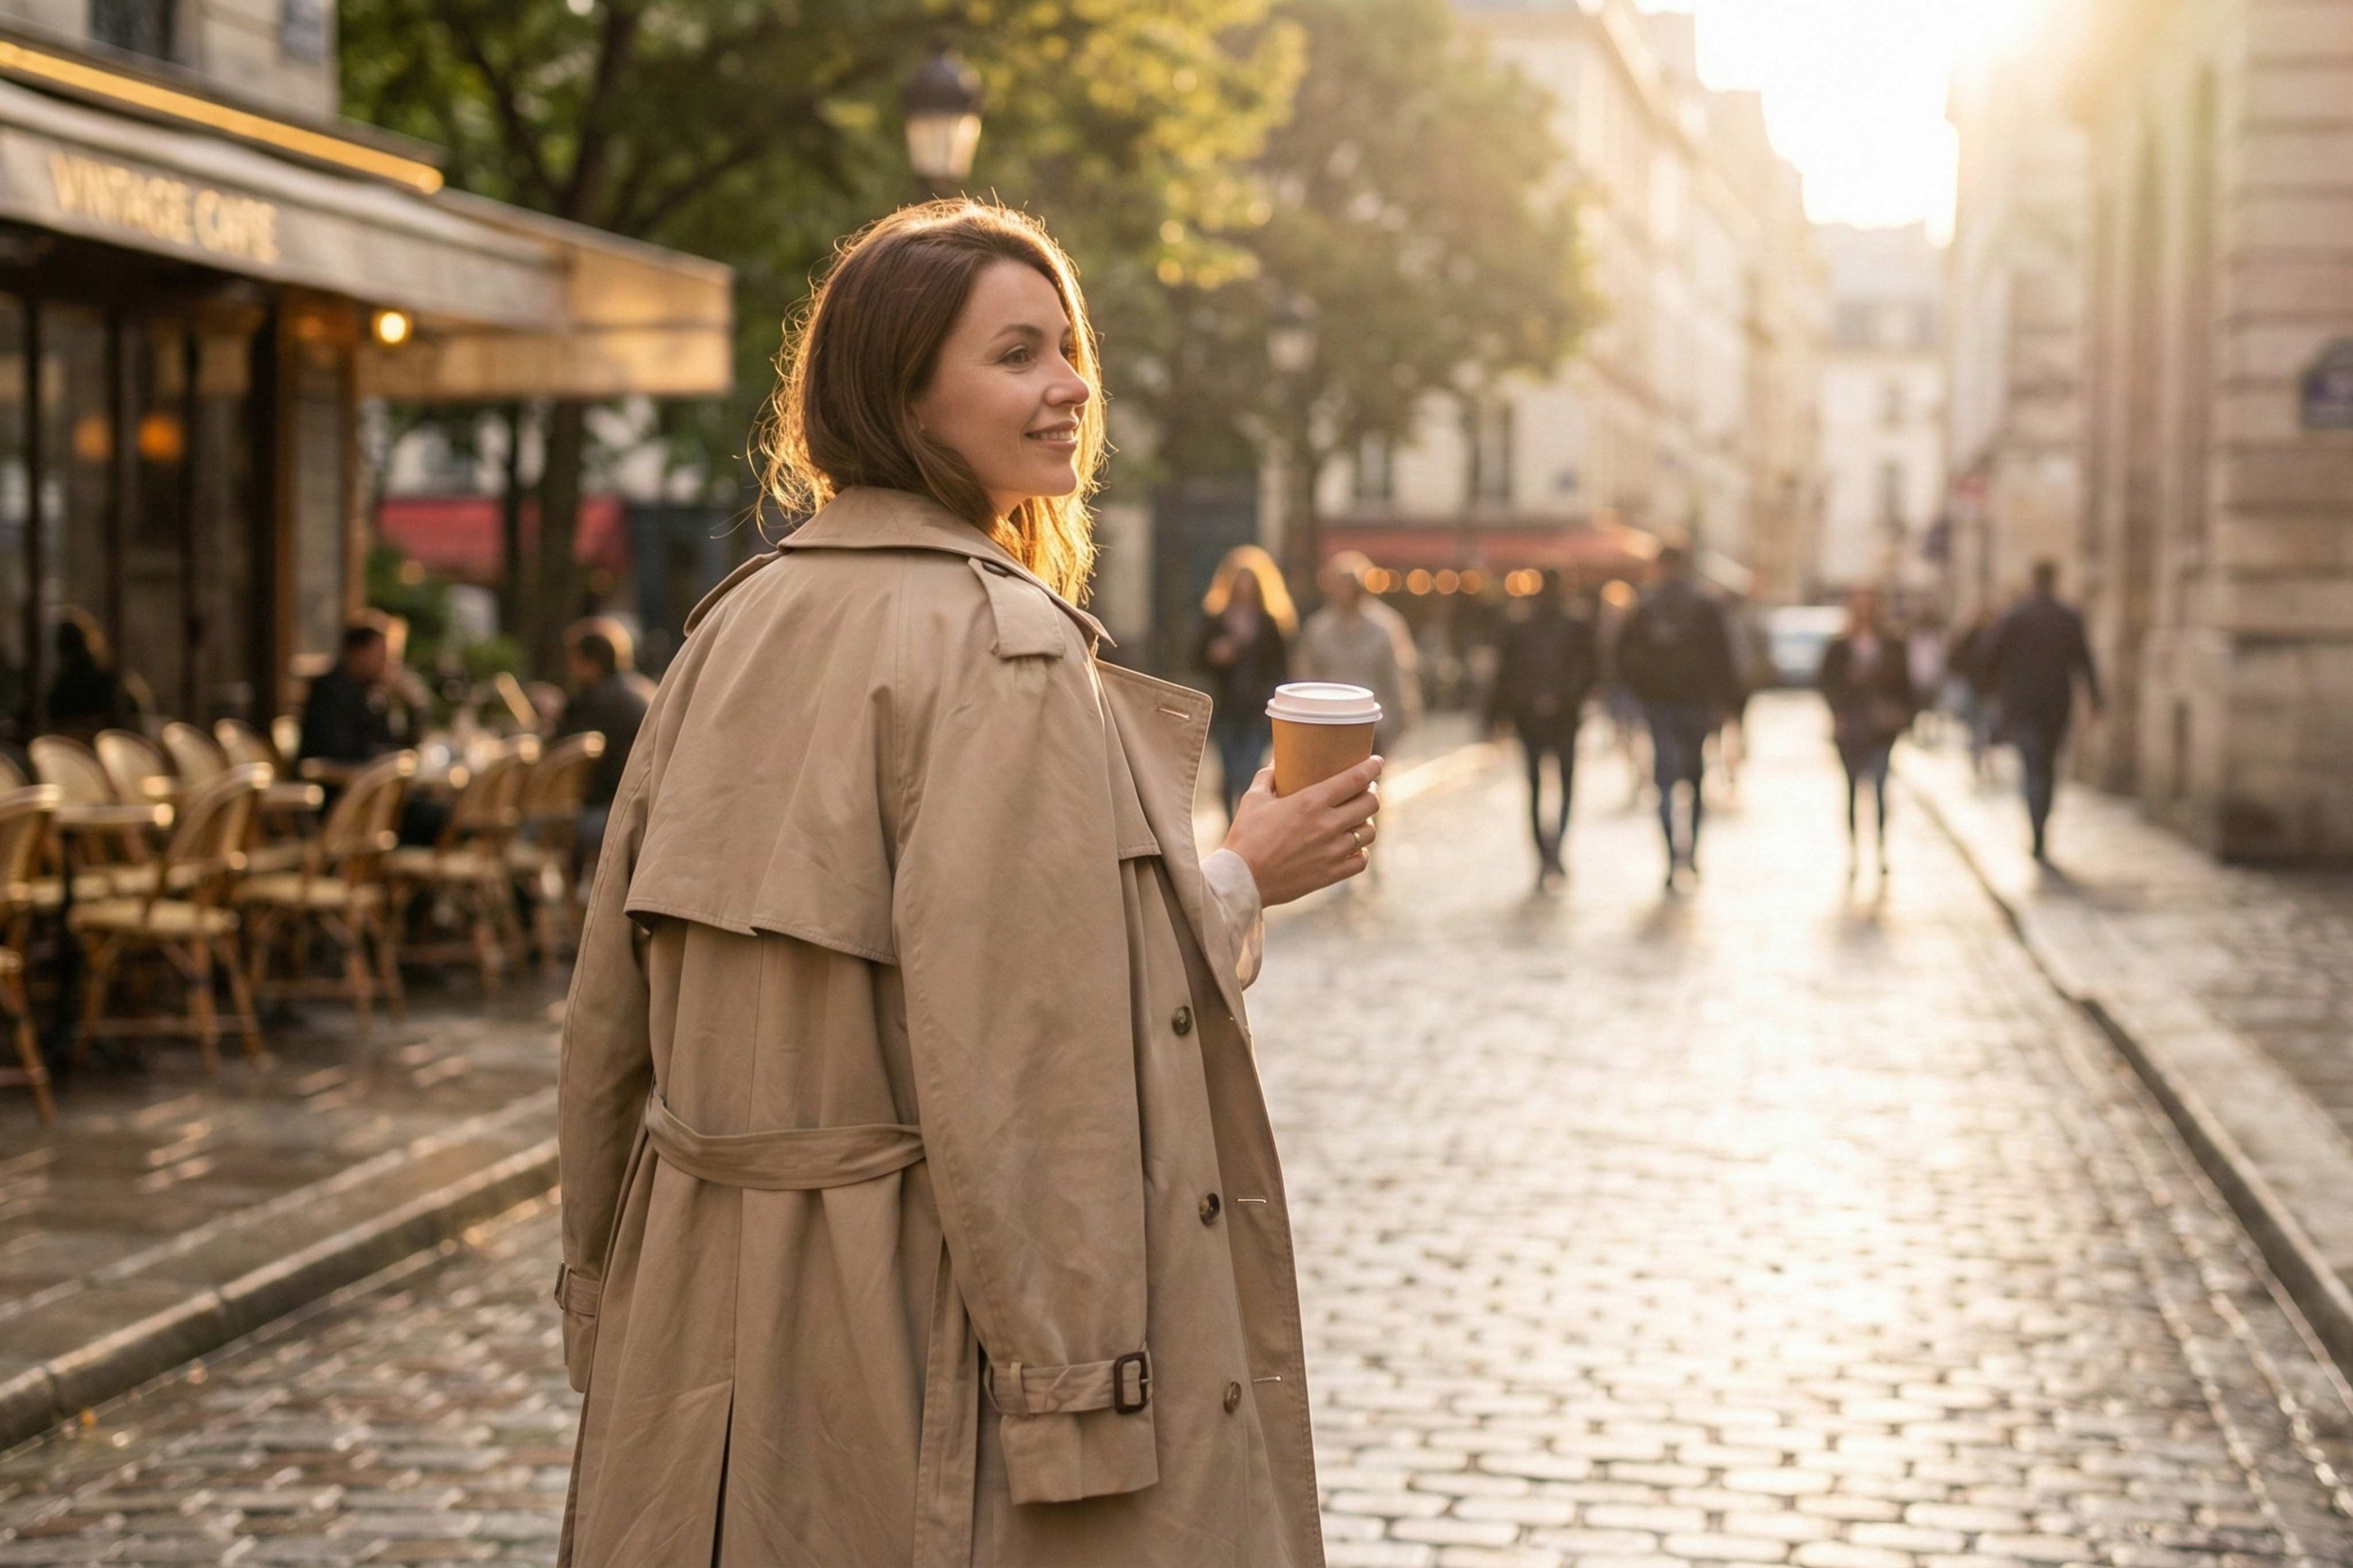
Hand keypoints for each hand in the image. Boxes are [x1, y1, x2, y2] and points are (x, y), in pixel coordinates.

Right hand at [1221, 755, 1383, 906]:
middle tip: (1364, 791)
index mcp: (1311, 802)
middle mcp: (1327, 825)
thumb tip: (1277, 765)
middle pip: (1371, 804)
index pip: (1356, 779)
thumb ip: (1267, 777)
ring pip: (1369, 832)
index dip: (1372, 767)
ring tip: (1356, 820)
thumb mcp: (1253, 799)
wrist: (1242, 879)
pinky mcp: (1331, 874)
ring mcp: (1332, 851)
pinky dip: (1360, 852)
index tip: (1377, 762)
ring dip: (1366, 823)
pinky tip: (1351, 847)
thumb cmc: (1245, 836)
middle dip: (1371, 793)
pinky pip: (1361, 860)